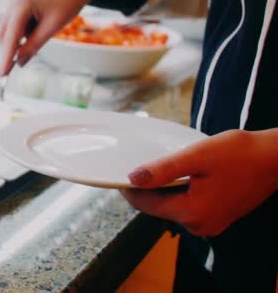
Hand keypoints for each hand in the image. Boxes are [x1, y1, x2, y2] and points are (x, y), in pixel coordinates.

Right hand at [0, 0, 105, 75]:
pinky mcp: (21, 4)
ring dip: (22, 39)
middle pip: (5, 35)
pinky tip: (42, 26)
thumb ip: (34, 46)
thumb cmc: (68, 2)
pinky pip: (18, 24)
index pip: (10, 37)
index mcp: (21, 4)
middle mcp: (14, 2)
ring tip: (45, 32)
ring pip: (11, 30)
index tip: (2, 75)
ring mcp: (16, 2)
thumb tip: (19, 62)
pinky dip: (27, 32)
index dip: (6, 57)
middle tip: (27, 59)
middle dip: (14, 47)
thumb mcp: (52, 27)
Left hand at [120, 129, 277, 236]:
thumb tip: (133, 179)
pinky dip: (180, 191)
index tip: (118, 174)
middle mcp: (199, 226)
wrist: (276, 159)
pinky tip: (183, 175)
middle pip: (158, 207)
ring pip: (172, 207)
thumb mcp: (196, 156)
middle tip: (140, 165)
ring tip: (162, 167)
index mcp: (191, 213)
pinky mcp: (218, 218)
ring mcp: (210, 224)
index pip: (145, 204)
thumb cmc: (240, 153)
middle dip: (147, 188)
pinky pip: (188, 206)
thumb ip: (163, 170)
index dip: (128, 189)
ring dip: (164, 189)